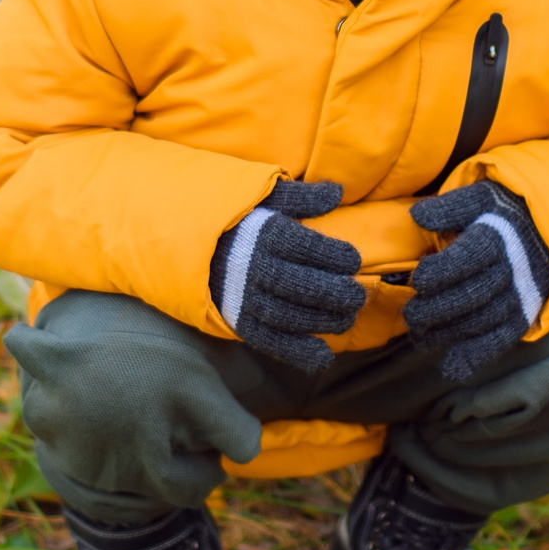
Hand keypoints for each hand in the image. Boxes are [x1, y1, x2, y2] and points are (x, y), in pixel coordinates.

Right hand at [211, 179, 365, 373]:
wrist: (191, 247)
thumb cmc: (240, 220)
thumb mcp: (265, 198)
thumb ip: (301, 197)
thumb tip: (337, 192)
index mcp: (263, 234)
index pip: (304, 246)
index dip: (335, 255)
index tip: (353, 260)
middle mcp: (252, 267)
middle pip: (298, 284)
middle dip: (334, 292)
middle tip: (357, 296)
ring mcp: (243, 298)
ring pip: (287, 315)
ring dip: (321, 321)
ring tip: (346, 319)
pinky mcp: (238, 322)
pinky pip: (268, 341)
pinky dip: (296, 352)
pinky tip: (322, 357)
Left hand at [404, 181, 548, 381]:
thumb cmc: (503, 212)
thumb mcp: (481, 197)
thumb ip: (450, 208)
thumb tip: (418, 216)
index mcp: (499, 237)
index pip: (470, 257)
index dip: (442, 270)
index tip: (418, 278)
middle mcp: (513, 269)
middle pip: (473, 294)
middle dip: (437, 308)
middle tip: (410, 314)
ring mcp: (521, 296)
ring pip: (483, 320)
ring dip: (450, 333)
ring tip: (420, 337)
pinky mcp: (526, 315)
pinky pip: (503, 339)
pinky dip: (478, 355)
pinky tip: (453, 366)